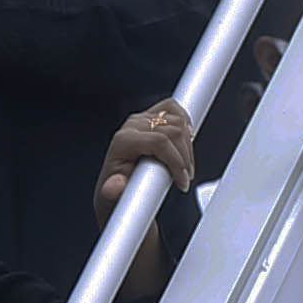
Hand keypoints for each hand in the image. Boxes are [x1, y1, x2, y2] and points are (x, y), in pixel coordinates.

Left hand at [94, 99, 198, 215]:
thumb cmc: (116, 188)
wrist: (117, 183)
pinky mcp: (152, 116)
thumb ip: (114, 189)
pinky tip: (186, 143)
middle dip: (185, 157)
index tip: (182, 181)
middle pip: (173, 131)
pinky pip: (174, 109)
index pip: (159, 141)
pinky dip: (185, 123)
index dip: (176, 161)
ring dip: (188, 146)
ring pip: (178, 121)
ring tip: (185, 168)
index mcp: (123, 140)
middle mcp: (133, 126)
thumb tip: (114, 187)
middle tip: (185, 178)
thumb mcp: (115, 193)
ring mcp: (143, 119)